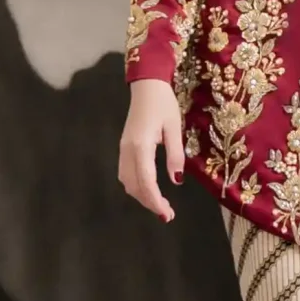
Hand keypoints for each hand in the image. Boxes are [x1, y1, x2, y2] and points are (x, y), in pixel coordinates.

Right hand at [118, 77, 184, 222]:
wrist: (146, 86)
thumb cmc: (164, 104)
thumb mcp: (174, 128)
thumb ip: (175, 154)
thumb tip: (176, 180)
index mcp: (141, 146)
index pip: (146, 181)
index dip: (155, 200)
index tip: (167, 214)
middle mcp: (128, 151)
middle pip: (134, 186)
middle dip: (149, 203)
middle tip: (167, 214)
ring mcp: (123, 150)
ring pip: (127, 182)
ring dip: (142, 196)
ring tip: (160, 205)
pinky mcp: (124, 148)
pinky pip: (126, 173)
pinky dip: (136, 186)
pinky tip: (149, 190)